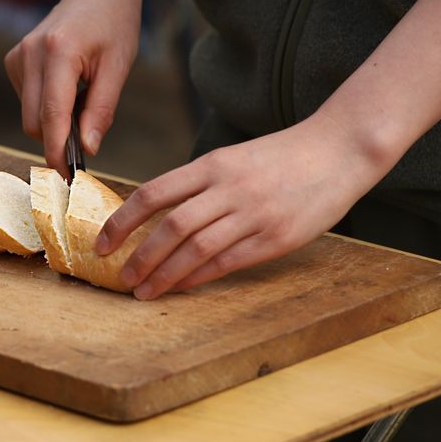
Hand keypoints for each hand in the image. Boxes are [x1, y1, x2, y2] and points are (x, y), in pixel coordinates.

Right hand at [4, 0, 141, 176]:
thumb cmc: (114, 24)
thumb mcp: (119, 67)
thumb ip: (101, 110)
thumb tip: (87, 150)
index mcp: (58, 52)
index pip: (51, 115)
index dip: (57, 151)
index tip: (67, 178)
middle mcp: (29, 53)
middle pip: (34, 122)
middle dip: (58, 139)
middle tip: (88, 138)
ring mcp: (17, 56)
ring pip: (29, 115)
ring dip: (54, 121)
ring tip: (83, 96)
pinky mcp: (13, 60)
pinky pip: (27, 102)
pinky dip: (46, 107)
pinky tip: (67, 87)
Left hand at [95, 114, 380, 298]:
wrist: (338, 149)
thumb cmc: (280, 156)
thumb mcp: (232, 159)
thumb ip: (198, 184)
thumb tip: (158, 216)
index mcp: (211, 165)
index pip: (153, 194)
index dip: (122, 222)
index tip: (102, 244)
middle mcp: (228, 188)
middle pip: (170, 227)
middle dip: (140, 257)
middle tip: (121, 278)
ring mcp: (253, 214)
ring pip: (196, 249)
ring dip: (165, 274)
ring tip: (144, 291)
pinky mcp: (276, 237)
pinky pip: (228, 262)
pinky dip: (199, 277)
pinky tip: (182, 287)